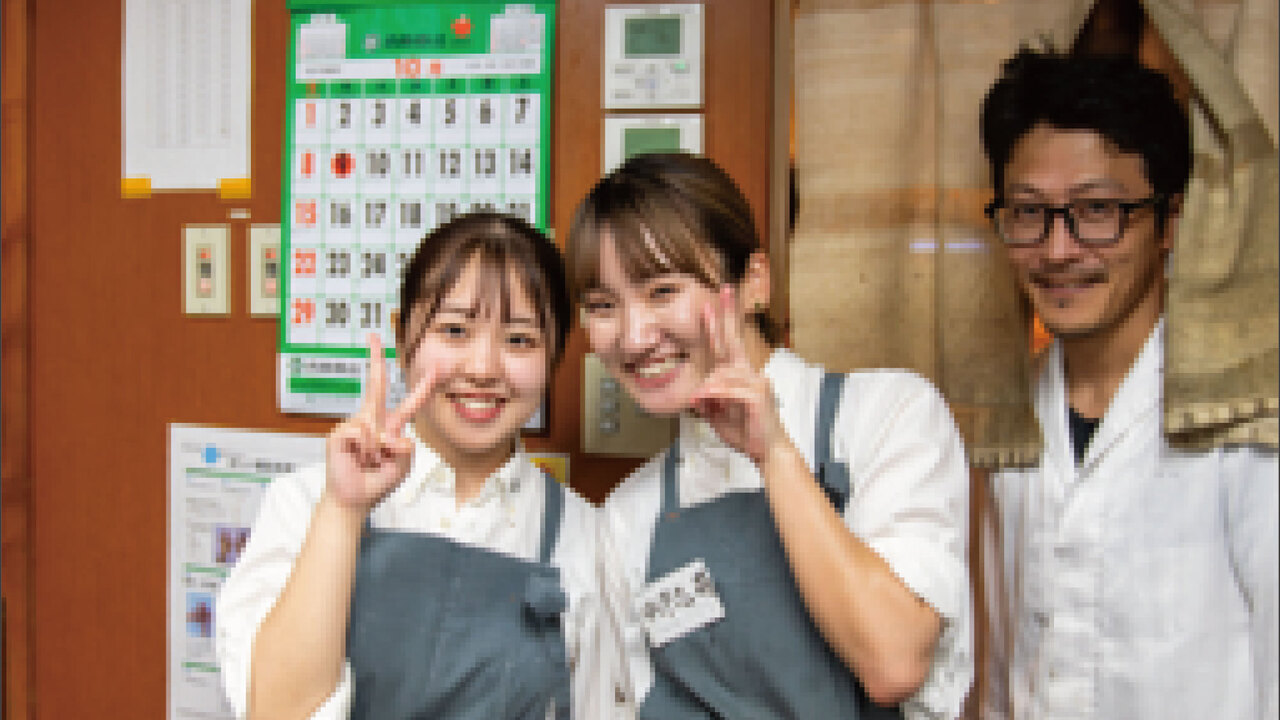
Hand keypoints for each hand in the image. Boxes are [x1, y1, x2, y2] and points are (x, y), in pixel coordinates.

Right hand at [324, 333, 433, 514]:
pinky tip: (357, 459)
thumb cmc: (377, 482)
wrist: (354, 499)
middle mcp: (372, 421)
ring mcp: (354, 425)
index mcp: (391, 426)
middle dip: (375, 359)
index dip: (424, 386)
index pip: (410, 402)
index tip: (437, 367)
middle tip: (374, 336)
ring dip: (377, 453)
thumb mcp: (403, 467)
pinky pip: (361, 434)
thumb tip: (394, 436)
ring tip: (368, 463)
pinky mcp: (340, 433)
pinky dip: (364, 451)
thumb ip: (405, 449)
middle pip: (376, 385)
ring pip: (376, 428)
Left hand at [689, 286, 787, 466]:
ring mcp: (755, 382)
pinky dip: (715, 394)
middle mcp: (748, 374)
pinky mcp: (757, 395)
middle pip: (733, 341)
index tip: (709, 304)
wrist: (767, 452)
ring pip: (722, 374)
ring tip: (700, 402)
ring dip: (709, 389)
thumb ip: (708, 400)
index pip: (726, 345)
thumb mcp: (717, 415)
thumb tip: (697, 392)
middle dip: (725, 317)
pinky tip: (705, 399)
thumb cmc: (746, 431)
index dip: (719, 324)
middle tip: (720, 293)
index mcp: (738, 375)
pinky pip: (729, 389)